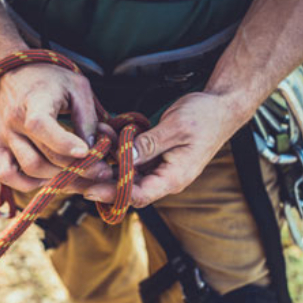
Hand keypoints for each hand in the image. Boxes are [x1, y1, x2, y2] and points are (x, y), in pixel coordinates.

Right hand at [0, 64, 111, 191]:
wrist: (12, 72)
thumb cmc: (50, 79)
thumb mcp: (77, 87)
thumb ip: (87, 118)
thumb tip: (93, 151)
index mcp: (34, 101)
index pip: (41, 125)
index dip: (64, 143)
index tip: (87, 152)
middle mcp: (13, 122)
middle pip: (42, 157)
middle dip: (75, 169)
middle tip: (100, 170)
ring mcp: (3, 137)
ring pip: (29, 170)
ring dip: (57, 178)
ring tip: (77, 172)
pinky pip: (8, 176)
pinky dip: (28, 184)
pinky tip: (48, 177)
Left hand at [83, 92, 244, 207]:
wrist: (222, 106)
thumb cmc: (205, 116)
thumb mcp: (176, 127)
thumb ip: (149, 143)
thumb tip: (125, 157)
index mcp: (174, 177)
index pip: (139, 195)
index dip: (113, 195)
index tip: (90, 190)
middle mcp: (167, 178)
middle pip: (130, 189)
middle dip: (105, 180)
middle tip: (80, 171)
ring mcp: (163, 168)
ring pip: (130, 174)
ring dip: (111, 162)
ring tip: (94, 145)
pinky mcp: (159, 157)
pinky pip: (136, 160)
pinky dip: (121, 151)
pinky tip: (108, 136)